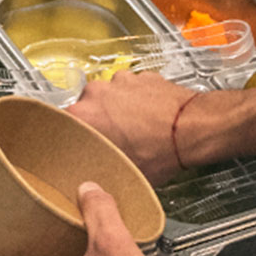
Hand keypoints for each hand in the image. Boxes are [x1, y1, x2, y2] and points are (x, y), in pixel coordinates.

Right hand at [68, 71, 199, 184]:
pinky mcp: (141, 76)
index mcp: (82, 116)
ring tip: (135, 130)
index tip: (75, 144)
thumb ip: (97, 167)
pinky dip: (137, 102)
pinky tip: (150, 119)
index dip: (70, 137)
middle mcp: (96, 93)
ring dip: (118, 111)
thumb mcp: (120, 171)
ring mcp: (120, 81)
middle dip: (97, 124)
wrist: (194, 128)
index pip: (62, 125)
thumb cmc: (161, 151)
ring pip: (110, 98)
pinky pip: (131, 90)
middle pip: (86, 109)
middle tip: (111, 142)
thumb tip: (91, 180)